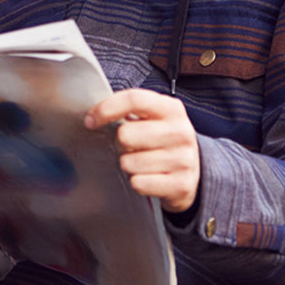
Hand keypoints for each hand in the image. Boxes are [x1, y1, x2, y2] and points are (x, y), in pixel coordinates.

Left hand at [86, 88, 200, 212]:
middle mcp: (181, 131)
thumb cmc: (163, 141)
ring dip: (129, 164)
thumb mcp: (154, 118)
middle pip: (126, 134)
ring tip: (142, 162)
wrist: (193, 172)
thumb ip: (130, 110)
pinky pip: (139, 183)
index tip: (91, 121)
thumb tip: (93, 115)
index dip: (106, 109)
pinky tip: (148, 177)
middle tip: (129, 147)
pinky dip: (137, 182)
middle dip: (119, 143)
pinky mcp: (181, 184)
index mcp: (171, 109)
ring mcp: (183, 159)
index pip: (134, 100)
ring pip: (129, 162)